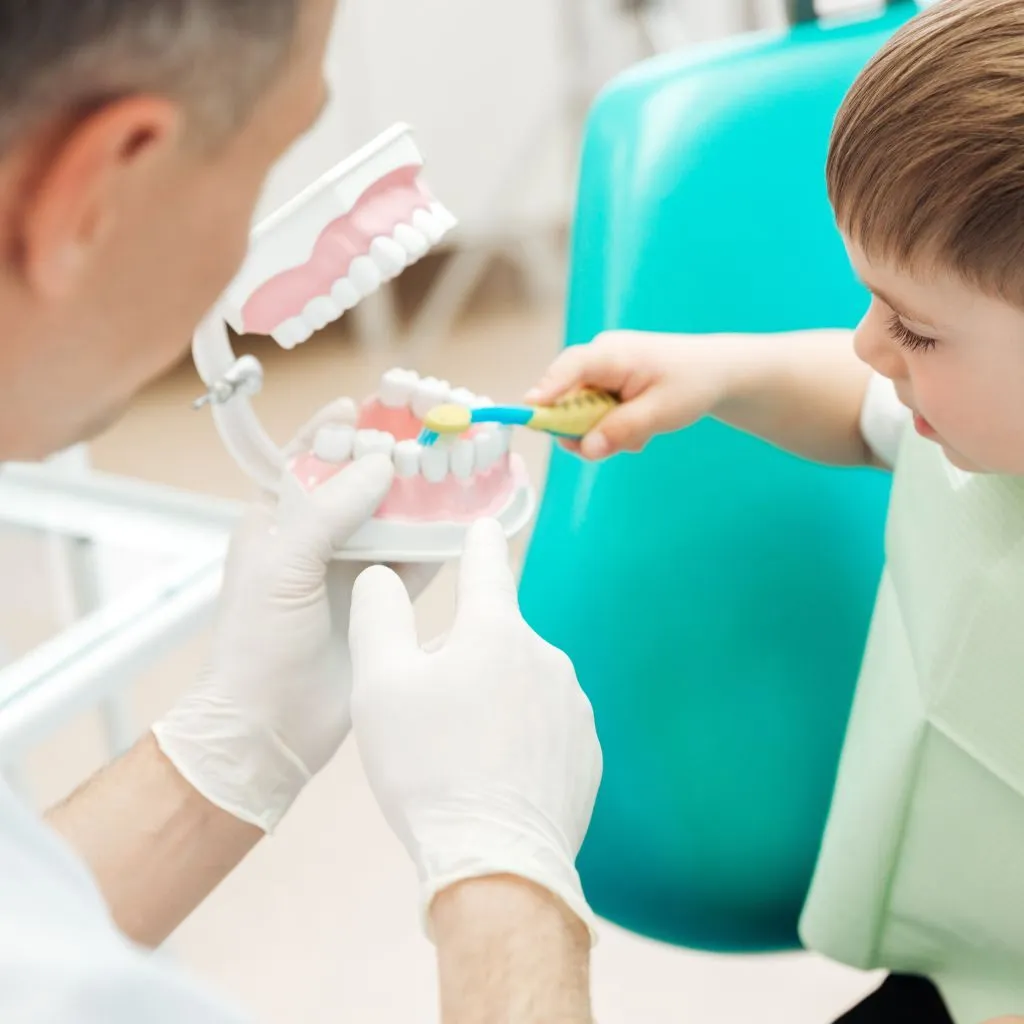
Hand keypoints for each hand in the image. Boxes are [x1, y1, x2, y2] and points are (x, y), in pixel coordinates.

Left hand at [152, 401, 437, 832]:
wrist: (270, 728)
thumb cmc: (257, 642)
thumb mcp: (282, 564)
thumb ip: (329, 509)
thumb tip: (380, 461)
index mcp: (278, 518)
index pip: (310, 456)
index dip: (341, 428)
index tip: (374, 405)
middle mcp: (318, 536)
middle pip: (362, 480)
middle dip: (397, 454)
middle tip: (435, 428)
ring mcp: (355, 566)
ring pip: (397, 515)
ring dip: (427, 491)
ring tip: (463, 460)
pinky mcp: (386, 597)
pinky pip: (421, 556)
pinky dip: (444, 536)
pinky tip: (472, 514)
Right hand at [348, 519, 602, 939]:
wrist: (497, 865)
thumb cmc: (430, 770)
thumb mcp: (380, 686)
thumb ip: (379, 616)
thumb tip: (383, 578)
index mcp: (496, 633)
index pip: (486, 567)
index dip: (478, 542)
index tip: (484, 525)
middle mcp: (546, 657)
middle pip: (493, 640)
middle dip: (462, 661)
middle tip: (427, 719)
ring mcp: (574, 706)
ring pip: (518, 686)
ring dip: (490, 704)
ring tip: (460, 759)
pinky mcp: (586, 751)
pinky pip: (543, 729)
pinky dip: (518, 742)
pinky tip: (494, 779)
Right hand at [525, 329, 735, 459]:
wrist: (717, 371)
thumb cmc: (692, 383)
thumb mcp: (660, 412)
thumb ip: (620, 430)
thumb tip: (586, 448)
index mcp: (612, 354)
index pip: (569, 368)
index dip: (547, 390)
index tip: (529, 411)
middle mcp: (599, 358)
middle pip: (565, 396)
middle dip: (581, 428)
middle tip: (604, 448)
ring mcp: (601, 370)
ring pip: (578, 410)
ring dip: (601, 431)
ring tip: (637, 436)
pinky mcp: (606, 383)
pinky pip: (592, 411)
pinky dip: (609, 427)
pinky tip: (637, 429)